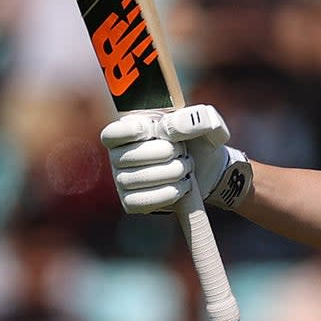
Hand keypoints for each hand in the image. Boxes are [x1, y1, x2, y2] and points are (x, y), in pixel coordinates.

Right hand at [100, 104, 252, 213]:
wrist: (209, 167)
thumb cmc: (199, 139)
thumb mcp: (203, 122)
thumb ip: (192, 118)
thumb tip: (172, 127)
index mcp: (129, 130)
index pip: (111, 134)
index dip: (126, 132)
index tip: (149, 128)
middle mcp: (120, 155)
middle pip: (126, 157)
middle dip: (163, 153)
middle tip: (183, 151)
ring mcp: (123, 180)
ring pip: (134, 180)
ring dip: (169, 173)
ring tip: (186, 168)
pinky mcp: (132, 201)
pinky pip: (139, 201)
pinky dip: (165, 194)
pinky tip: (182, 186)